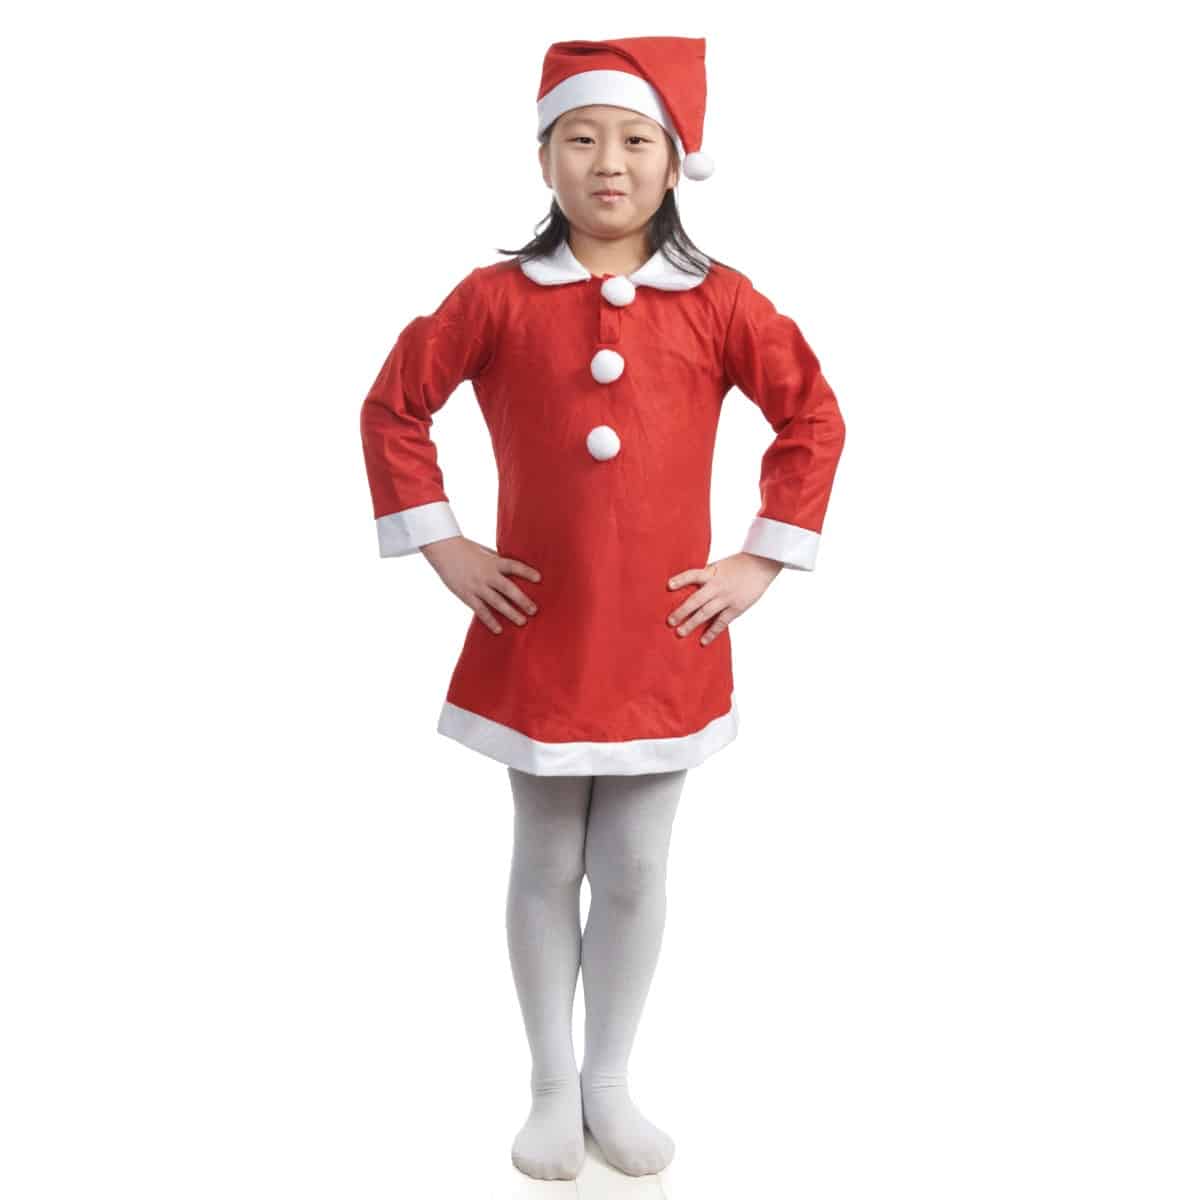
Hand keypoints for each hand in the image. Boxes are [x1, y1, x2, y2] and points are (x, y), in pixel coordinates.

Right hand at [420, 536, 540, 633]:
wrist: (443, 549)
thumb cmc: (466, 549)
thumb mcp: (485, 551)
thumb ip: (498, 561)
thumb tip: (514, 569)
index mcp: (493, 561)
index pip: (513, 566)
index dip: (526, 572)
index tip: (539, 578)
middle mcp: (486, 574)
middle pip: (508, 588)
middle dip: (522, 600)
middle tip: (534, 610)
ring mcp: (476, 586)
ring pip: (496, 602)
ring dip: (510, 613)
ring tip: (522, 622)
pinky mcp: (466, 595)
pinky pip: (480, 610)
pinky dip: (490, 620)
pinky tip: (498, 630)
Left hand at [665, 552, 782, 644]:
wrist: (761, 566)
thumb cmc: (738, 565)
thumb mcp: (719, 565)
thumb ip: (705, 575)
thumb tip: (687, 585)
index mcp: (712, 573)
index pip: (693, 575)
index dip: (681, 579)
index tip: (668, 586)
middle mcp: (718, 586)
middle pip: (696, 599)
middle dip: (682, 611)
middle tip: (670, 621)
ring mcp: (727, 598)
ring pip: (706, 613)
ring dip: (692, 624)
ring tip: (680, 633)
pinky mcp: (736, 608)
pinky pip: (721, 623)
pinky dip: (712, 632)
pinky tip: (703, 641)